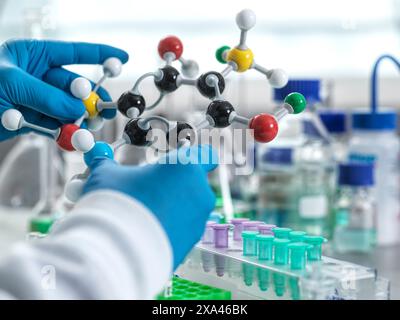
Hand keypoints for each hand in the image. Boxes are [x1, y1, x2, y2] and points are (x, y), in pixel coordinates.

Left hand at [0, 39, 128, 140]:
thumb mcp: (10, 84)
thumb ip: (47, 95)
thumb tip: (78, 107)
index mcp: (32, 55)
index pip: (73, 52)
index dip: (99, 54)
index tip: (122, 58)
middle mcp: (38, 77)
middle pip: (73, 85)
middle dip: (89, 97)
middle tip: (103, 108)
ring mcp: (37, 100)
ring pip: (67, 108)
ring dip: (78, 117)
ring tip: (87, 125)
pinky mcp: (33, 121)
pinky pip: (55, 125)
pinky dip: (63, 132)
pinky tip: (70, 136)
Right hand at [82, 145, 218, 268]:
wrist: (117, 252)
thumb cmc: (116, 206)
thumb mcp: (107, 176)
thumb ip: (108, 163)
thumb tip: (99, 157)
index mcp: (185, 166)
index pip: (205, 154)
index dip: (194, 155)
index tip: (180, 160)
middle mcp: (199, 191)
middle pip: (194, 181)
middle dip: (176, 183)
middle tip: (152, 187)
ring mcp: (198, 219)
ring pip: (190, 205)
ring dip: (174, 205)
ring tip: (146, 212)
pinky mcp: (192, 241)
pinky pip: (184, 227)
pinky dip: (171, 225)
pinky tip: (148, 229)